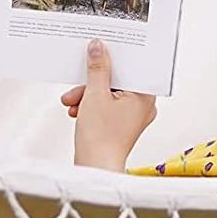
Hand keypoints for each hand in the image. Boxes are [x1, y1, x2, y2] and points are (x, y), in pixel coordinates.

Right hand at [62, 38, 156, 171]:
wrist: (95, 169)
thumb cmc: (101, 138)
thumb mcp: (95, 94)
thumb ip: (98, 68)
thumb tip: (99, 47)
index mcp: (145, 96)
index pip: (131, 67)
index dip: (113, 58)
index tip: (99, 51)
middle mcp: (143, 106)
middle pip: (117, 81)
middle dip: (92, 83)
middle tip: (77, 85)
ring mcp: (132, 117)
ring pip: (108, 94)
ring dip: (87, 95)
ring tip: (71, 102)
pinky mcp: (120, 125)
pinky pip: (106, 106)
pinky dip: (90, 106)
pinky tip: (75, 111)